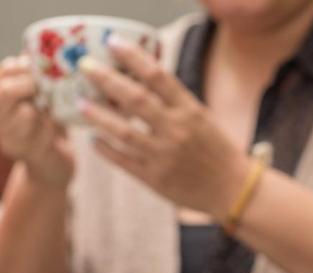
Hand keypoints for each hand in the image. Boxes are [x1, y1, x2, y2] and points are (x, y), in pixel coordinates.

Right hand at [0, 55, 73, 187]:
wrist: (51, 170)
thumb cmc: (47, 129)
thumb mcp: (38, 100)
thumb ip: (35, 80)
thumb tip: (43, 52)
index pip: (3, 71)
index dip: (25, 66)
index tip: (43, 71)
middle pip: (6, 90)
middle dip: (32, 85)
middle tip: (48, 91)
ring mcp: (11, 140)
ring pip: (26, 111)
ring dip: (46, 108)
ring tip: (53, 113)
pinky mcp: (30, 155)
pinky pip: (47, 131)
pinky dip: (57, 126)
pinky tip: (60, 130)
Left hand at [76, 38, 250, 220]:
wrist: (232, 189)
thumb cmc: (216, 150)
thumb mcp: (202, 118)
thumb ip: (174, 101)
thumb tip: (140, 79)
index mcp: (190, 111)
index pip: (158, 76)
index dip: (134, 57)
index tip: (113, 43)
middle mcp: (176, 130)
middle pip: (135, 99)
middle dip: (107, 80)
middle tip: (85, 67)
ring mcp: (164, 156)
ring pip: (123, 131)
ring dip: (98, 115)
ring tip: (80, 103)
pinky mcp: (155, 179)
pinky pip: (123, 160)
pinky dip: (106, 148)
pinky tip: (94, 139)